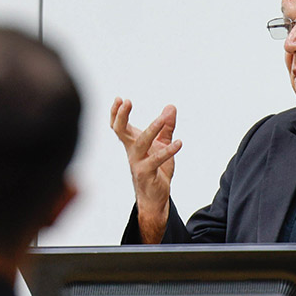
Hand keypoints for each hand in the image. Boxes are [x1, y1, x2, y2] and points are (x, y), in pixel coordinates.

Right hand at [110, 98, 182, 242]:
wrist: (155, 197)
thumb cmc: (156, 169)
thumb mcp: (162, 144)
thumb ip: (167, 127)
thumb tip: (171, 107)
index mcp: (132, 143)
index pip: (119, 126)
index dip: (117, 113)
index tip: (119, 98)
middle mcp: (132, 152)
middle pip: (121, 131)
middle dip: (122, 116)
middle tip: (127, 101)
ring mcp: (138, 163)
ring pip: (141, 143)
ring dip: (152, 129)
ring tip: (162, 118)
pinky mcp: (147, 174)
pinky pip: (157, 160)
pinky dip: (168, 151)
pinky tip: (179, 143)